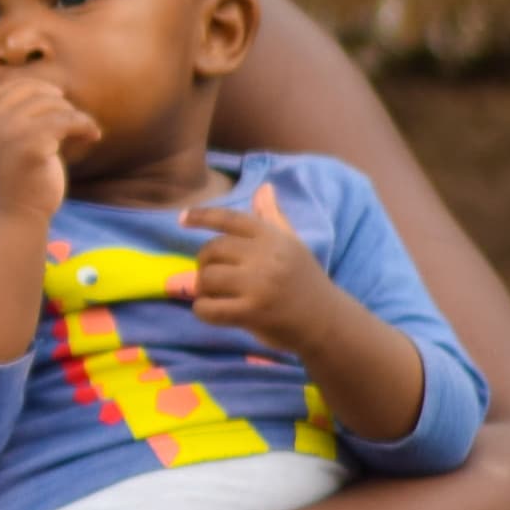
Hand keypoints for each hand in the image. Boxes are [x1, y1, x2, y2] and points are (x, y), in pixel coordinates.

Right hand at [0, 76, 99, 220]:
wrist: (14, 217)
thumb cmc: (16, 183)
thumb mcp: (6, 145)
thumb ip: (15, 120)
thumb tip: (48, 90)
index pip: (12, 87)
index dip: (38, 89)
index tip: (58, 102)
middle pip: (34, 92)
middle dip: (59, 102)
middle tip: (72, 121)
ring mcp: (8, 133)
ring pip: (53, 105)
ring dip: (75, 115)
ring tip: (85, 131)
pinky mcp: (31, 146)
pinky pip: (68, 121)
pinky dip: (85, 125)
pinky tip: (94, 136)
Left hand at [180, 184, 343, 353]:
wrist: (327, 321)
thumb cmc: (305, 281)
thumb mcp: (292, 244)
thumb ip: (273, 218)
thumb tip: (264, 187)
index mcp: (273, 237)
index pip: (230, 219)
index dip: (202, 216)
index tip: (182, 218)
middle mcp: (266, 256)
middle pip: (211, 250)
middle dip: (205, 263)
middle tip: (215, 276)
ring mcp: (259, 285)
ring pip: (206, 278)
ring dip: (203, 289)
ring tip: (217, 295)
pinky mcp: (252, 312)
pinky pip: (206, 308)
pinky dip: (203, 310)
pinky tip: (214, 311)